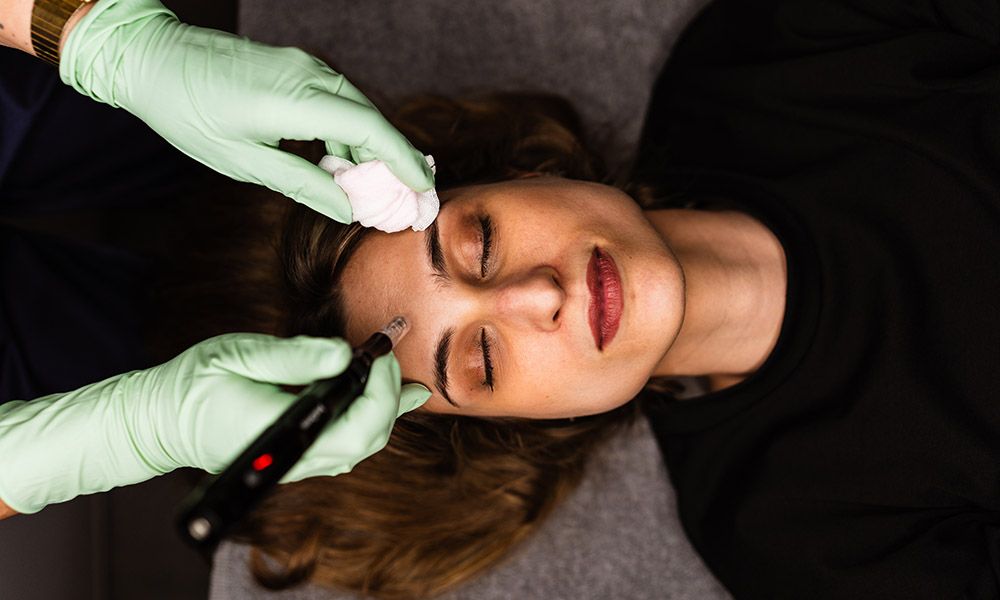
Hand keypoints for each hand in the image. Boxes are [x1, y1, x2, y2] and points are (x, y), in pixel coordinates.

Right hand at [0, 334, 427, 513]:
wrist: (157, 422)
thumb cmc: (191, 384)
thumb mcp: (238, 355)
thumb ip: (292, 356)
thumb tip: (342, 354)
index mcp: (282, 432)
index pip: (355, 424)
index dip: (381, 389)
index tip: (381, 353)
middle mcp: (295, 459)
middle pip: (368, 440)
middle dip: (390, 399)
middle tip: (388, 358)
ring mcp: (297, 466)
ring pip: (361, 448)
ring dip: (386, 412)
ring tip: (408, 382)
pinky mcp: (295, 462)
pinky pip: (345, 449)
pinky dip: (370, 423)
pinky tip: (385, 403)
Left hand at [57, 0, 434, 222]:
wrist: (153, 57)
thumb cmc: (189, 113)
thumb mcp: (241, 162)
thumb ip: (300, 185)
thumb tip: (346, 209)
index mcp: (294, 101)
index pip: (369, 130)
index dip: (403, 161)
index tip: (424, 189)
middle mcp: (308, 75)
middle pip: (372, 119)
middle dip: (396, 160)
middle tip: (411, 199)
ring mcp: (303, 65)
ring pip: (357, 109)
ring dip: (372, 148)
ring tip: (378, 189)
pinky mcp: (296, 65)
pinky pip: (338, 99)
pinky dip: (349, 131)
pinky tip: (343, 162)